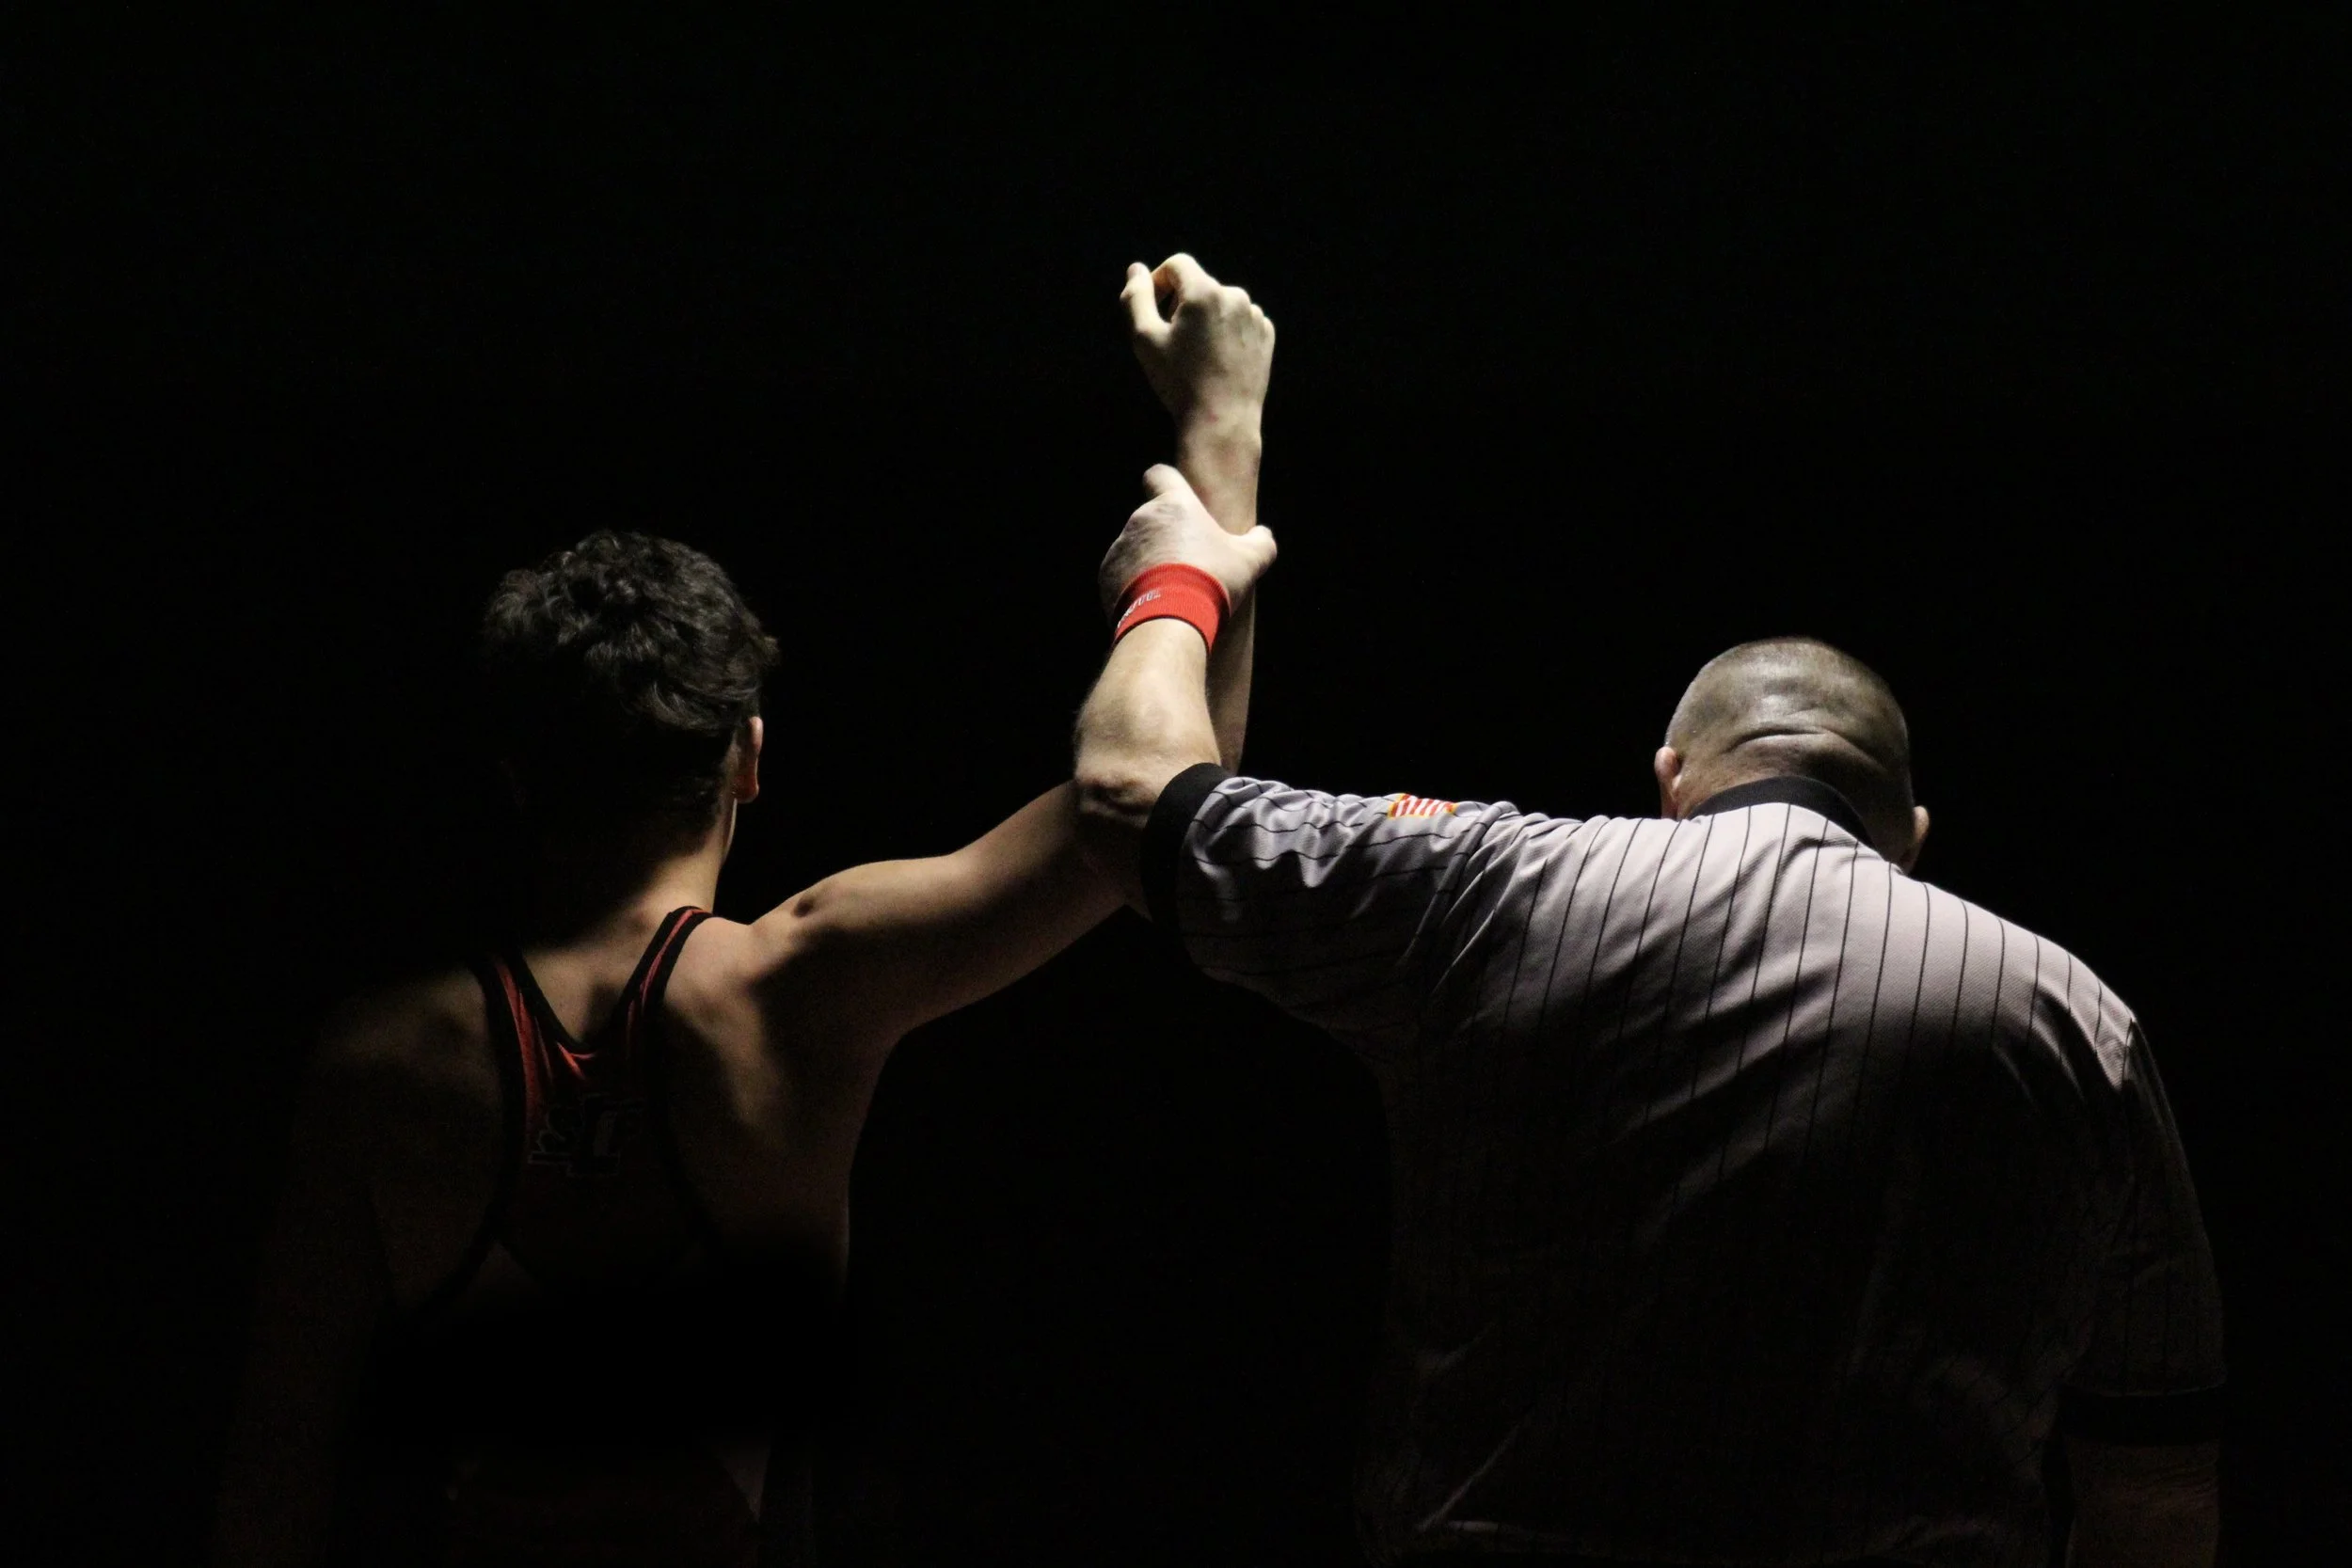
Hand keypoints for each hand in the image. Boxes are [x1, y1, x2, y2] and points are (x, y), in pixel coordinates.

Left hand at [1098, 465, 1277, 619]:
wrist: (1168, 621)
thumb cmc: (1210, 582)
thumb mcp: (1250, 562)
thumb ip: (1260, 542)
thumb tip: (1263, 536)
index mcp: (1174, 505)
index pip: (1159, 474)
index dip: (1167, 483)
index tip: (1178, 501)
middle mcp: (1141, 519)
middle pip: (1152, 517)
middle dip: (1166, 534)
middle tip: (1188, 561)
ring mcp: (1120, 547)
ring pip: (1136, 546)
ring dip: (1150, 560)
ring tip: (1171, 588)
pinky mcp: (1107, 574)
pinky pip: (1121, 573)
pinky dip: (1134, 583)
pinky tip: (1155, 601)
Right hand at [1122, 254, 1273, 442]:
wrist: (1222, 420)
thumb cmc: (1179, 381)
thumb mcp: (1144, 338)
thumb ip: (1136, 297)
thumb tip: (1137, 270)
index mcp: (1204, 292)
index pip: (1178, 264)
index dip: (1159, 282)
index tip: (1154, 309)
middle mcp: (1234, 296)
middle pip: (1200, 285)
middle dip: (1182, 304)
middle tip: (1172, 342)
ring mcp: (1254, 315)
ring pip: (1220, 304)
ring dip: (1205, 318)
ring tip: (1196, 355)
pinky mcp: (1265, 334)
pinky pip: (1240, 321)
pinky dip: (1226, 332)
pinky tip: (1217, 360)